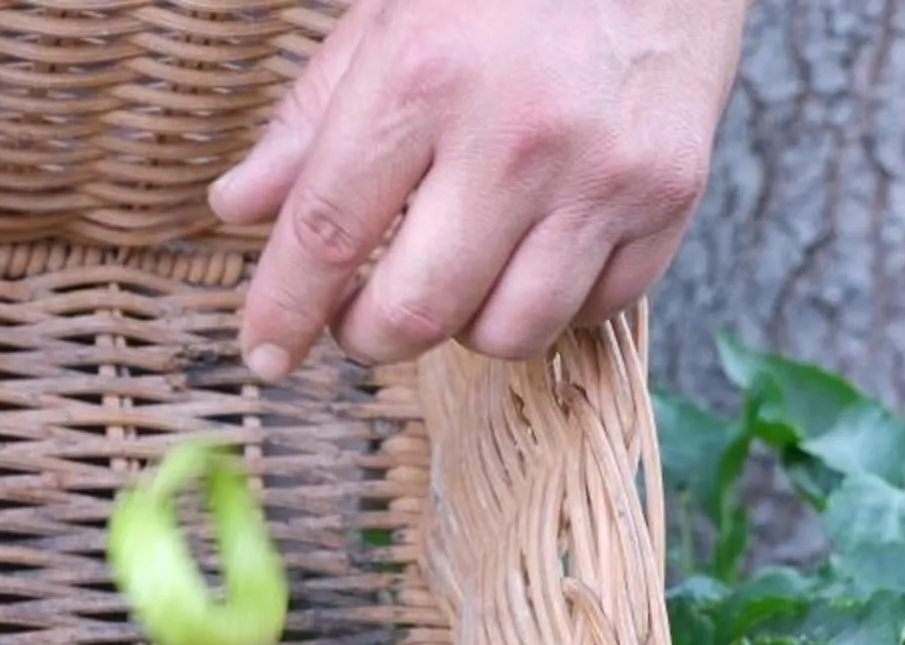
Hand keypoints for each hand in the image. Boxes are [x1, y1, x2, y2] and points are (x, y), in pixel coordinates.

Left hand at [212, 0, 747, 378]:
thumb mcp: (391, 23)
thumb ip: (311, 120)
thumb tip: (238, 207)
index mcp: (426, 72)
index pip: (329, 228)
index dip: (285, 307)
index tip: (265, 352)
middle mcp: (515, 134)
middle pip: (417, 309)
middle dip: (370, 337)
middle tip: (361, 320)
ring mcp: (600, 175)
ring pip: (508, 333)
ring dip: (465, 326)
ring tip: (458, 273)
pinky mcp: (667, 201)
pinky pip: (590, 313)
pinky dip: (552, 305)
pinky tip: (537, 251)